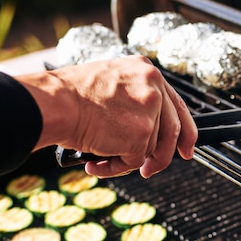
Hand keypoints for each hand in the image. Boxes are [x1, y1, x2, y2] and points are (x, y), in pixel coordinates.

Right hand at [18, 55, 196, 177]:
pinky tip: (95, 162)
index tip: (186, 148)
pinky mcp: (141, 134)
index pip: (177, 105)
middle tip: (151, 170)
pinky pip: (135, 161)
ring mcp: (149, 111)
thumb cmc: (69, 95)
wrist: (53, 103)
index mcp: (146, 71)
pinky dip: (115, 168)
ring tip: (100, 157)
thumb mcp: (112, 83)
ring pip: (150, 148)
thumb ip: (134, 99)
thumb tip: (147, 129)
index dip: (184, 131)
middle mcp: (153, 87)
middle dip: (163, 156)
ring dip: (126, 160)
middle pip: (172, 131)